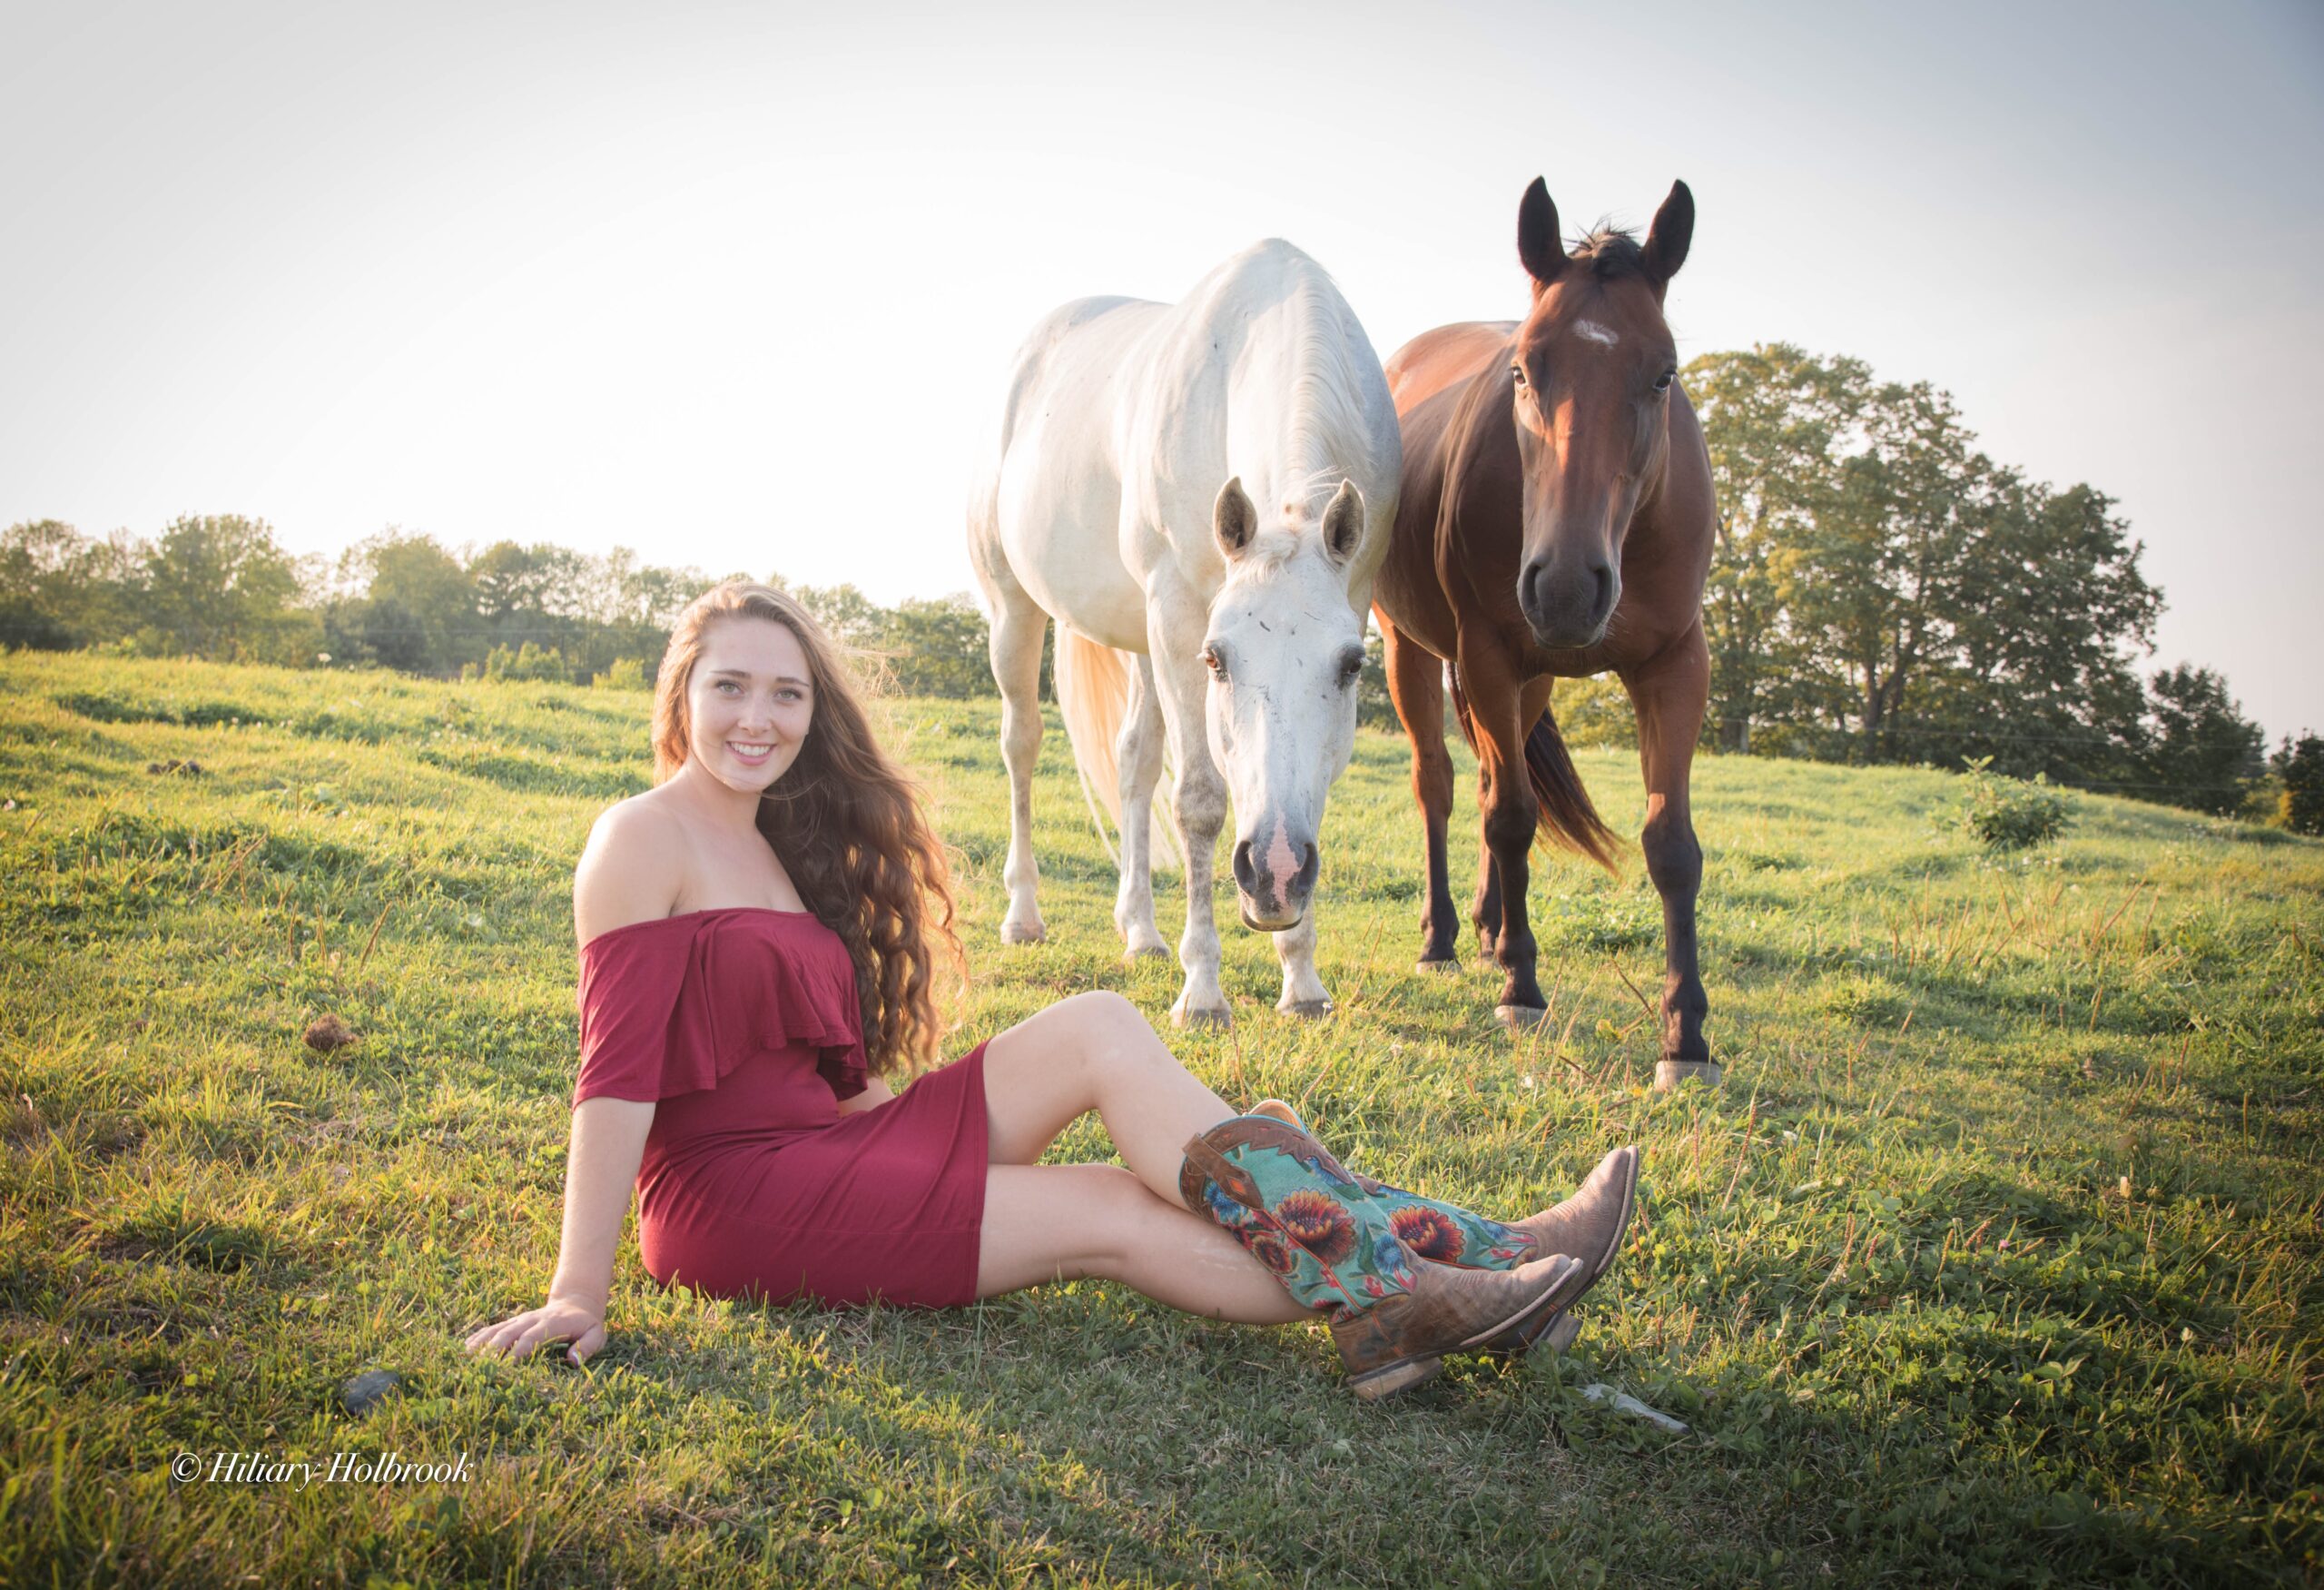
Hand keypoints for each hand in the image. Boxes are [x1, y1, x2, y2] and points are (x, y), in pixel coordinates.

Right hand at [463, 1295, 605, 1365]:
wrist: (576, 1302)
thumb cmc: (587, 1324)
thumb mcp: (597, 1334)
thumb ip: (588, 1346)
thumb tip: (573, 1361)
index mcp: (552, 1323)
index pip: (531, 1338)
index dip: (518, 1351)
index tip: (506, 1367)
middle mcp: (531, 1320)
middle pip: (508, 1334)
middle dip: (493, 1350)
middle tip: (479, 1367)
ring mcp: (520, 1320)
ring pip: (497, 1330)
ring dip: (481, 1344)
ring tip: (464, 1359)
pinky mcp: (512, 1322)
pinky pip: (493, 1328)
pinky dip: (479, 1337)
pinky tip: (464, 1349)